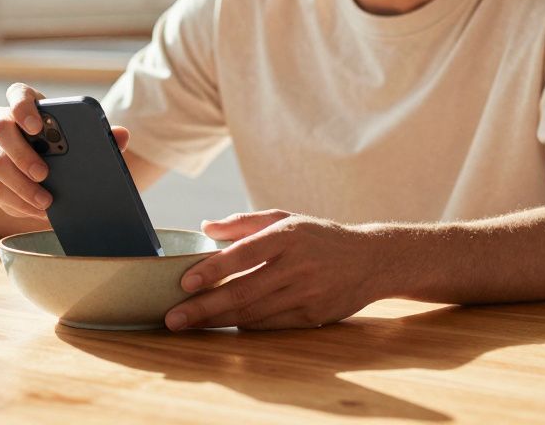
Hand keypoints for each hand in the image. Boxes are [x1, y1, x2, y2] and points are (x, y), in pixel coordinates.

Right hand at [0, 82, 131, 218]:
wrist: (53, 173)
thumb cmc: (69, 149)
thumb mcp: (86, 141)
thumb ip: (102, 136)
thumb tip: (122, 136)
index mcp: (28, 106)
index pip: (17, 94)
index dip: (23, 107)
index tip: (38, 126)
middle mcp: (3, 123)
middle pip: (0, 129)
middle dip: (22, 154)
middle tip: (44, 174)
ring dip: (21, 186)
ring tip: (46, 201)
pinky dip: (16, 202)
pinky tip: (36, 210)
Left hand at [164, 210, 384, 330]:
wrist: (371, 260)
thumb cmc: (319, 236)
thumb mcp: (286, 218)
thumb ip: (244, 223)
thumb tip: (205, 227)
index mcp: (288, 236)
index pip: (244, 254)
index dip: (213, 270)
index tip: (185, 282)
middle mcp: (298, 265)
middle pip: (244, 291)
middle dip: (204, 307)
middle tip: (173, 318)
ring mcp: (307, 293)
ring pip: (254, 313)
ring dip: (217, 321)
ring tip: (188, 325)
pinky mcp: (313, 316)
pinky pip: (271, 325)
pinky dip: (244, 326)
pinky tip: (221, 326)